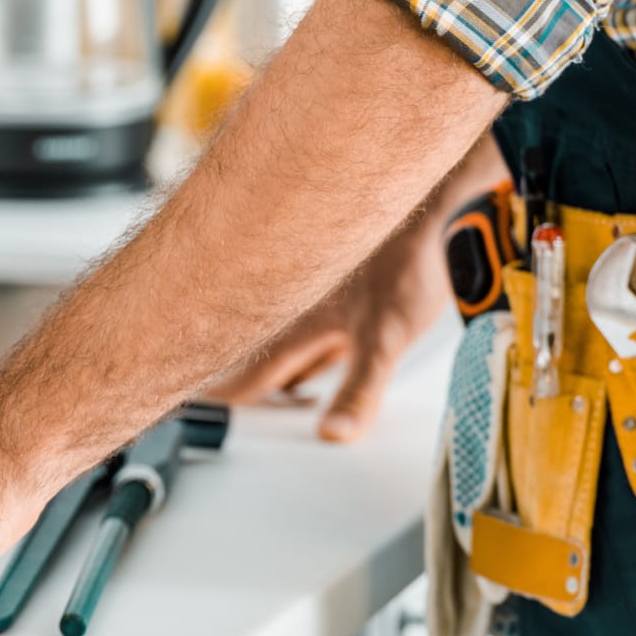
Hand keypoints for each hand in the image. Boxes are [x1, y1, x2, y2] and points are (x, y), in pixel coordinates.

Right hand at [208, 213, 452, 441]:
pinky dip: (316, 346)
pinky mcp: (351, 284)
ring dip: (282, 364)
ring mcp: (326, 295)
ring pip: (290, 338)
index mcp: (297, 324)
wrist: (437, 202)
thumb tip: (333, 434)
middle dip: (247, 383)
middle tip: (220, 405)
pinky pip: (320, 324)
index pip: (250, 374)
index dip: (226, 399)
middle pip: (264, 357)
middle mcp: (302, 308)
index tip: (198, 415)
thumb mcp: (385, 337)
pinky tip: (326, 351)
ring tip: (268, 389)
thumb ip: (359, 389)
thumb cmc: (406, 257)